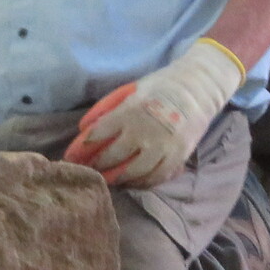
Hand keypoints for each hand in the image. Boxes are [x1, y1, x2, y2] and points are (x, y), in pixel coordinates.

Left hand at [64, 39, 242, 188]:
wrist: (199, 89)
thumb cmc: (159, 87)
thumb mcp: (129, 90)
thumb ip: (105, 108)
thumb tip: (83, 130)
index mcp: (130, 111)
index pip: (98, 135)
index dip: (80, 149)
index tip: (70, 156)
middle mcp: (145, 132)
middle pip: (111, 157)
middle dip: (95, 166)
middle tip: (85, 171)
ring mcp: (162, 148)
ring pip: (132, 173)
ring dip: (115, 178)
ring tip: (106, 178)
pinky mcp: (177, 158)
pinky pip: (154, 178)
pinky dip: (139, 182)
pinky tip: (130, 181)